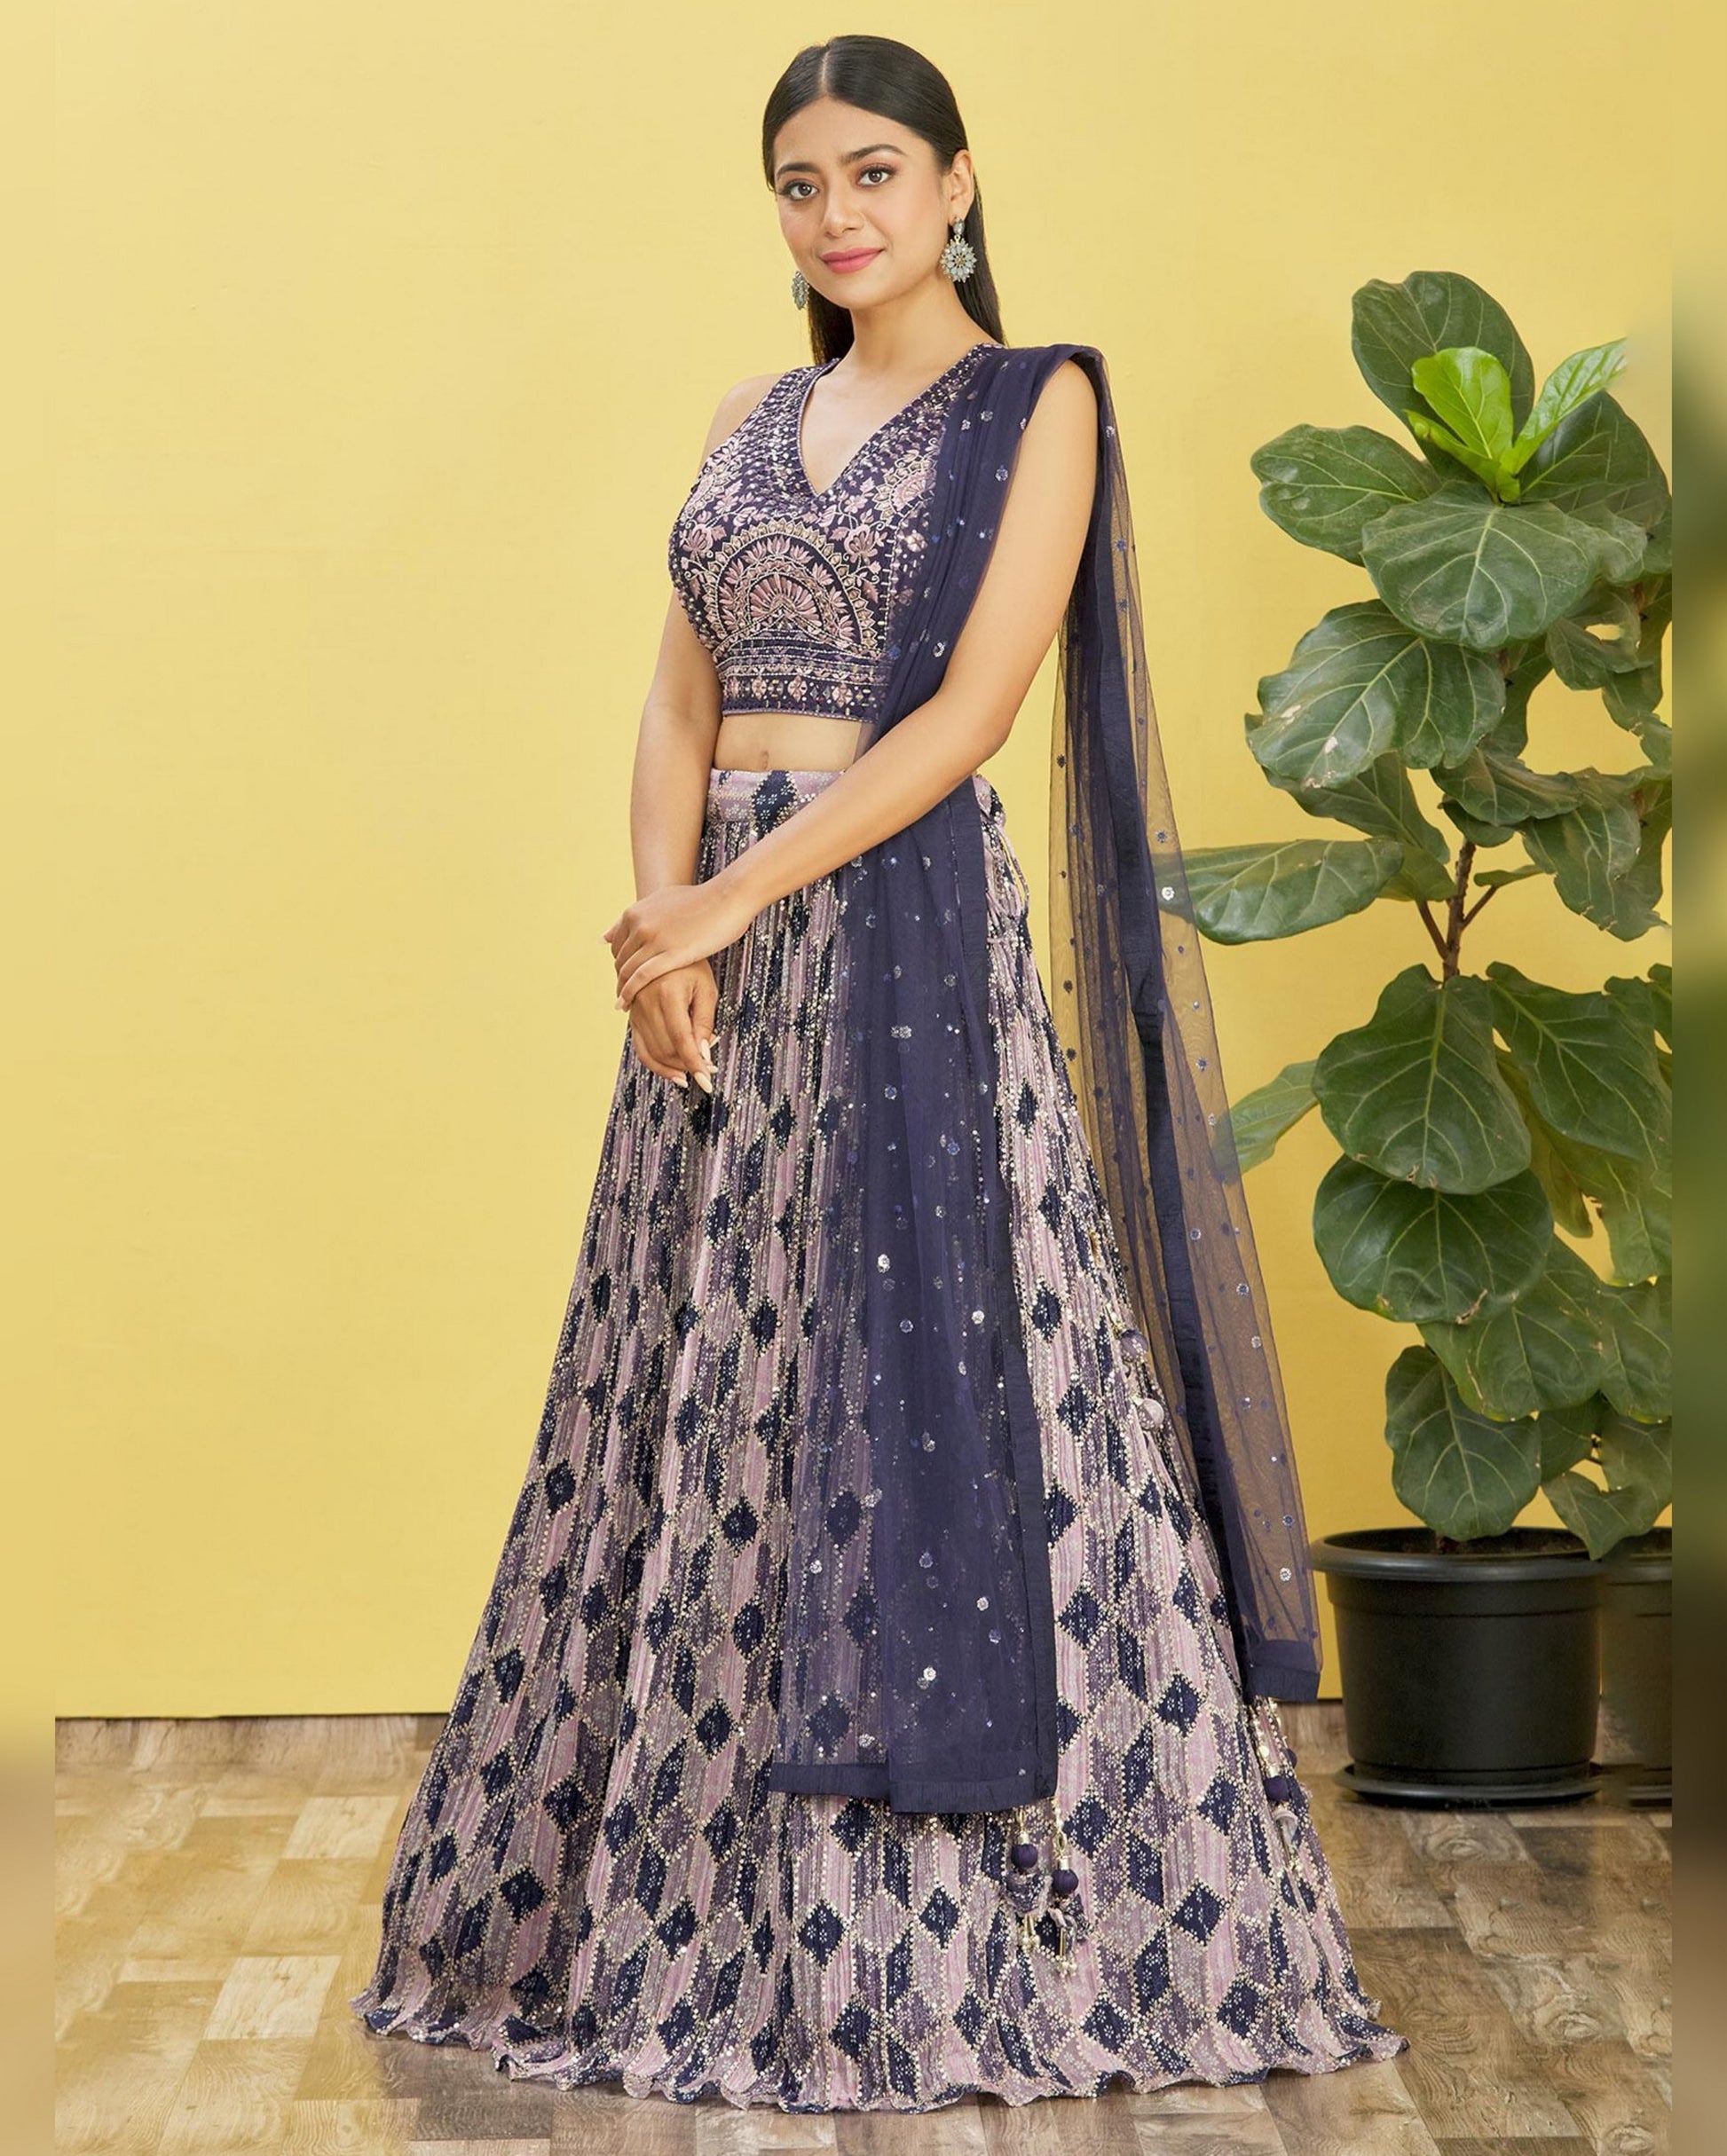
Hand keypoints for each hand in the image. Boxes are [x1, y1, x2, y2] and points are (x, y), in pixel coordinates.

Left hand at [602, 875, 756, 1010]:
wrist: (727, 898)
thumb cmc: (701, 901)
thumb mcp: (662, 900)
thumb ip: (638, 916)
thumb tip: (608, 934)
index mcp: (635, 913)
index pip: (616, 946)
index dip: (619, 963)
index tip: (626, 976)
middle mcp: (640, 925)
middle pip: (620, 960)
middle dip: (621, 979)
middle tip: (624, 996)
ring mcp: (654, 939)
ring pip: (628, 971)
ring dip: (622, 990)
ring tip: (624, 1005)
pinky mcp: (671, 953)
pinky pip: (642, 977)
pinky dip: (630, 992)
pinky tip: (628, 1005)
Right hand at [626, 960, 717, 1091]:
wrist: (661, 943)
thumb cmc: (691, 964)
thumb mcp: (706, 988)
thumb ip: (705, 1022)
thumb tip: (704, 1056)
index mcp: (667, 994)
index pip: (682, 1041)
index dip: (695, 1065)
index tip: (708, 1083)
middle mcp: (646, 1003)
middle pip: (666, 1050)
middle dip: (688, 1066)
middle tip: (708, 1071)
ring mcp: (635, 1010)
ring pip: (652, 1052)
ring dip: (673, 1067)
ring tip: (693, 1071)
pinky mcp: (631, 1015)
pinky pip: (640, 1046)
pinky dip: (656, 1063)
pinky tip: (673, 1070)